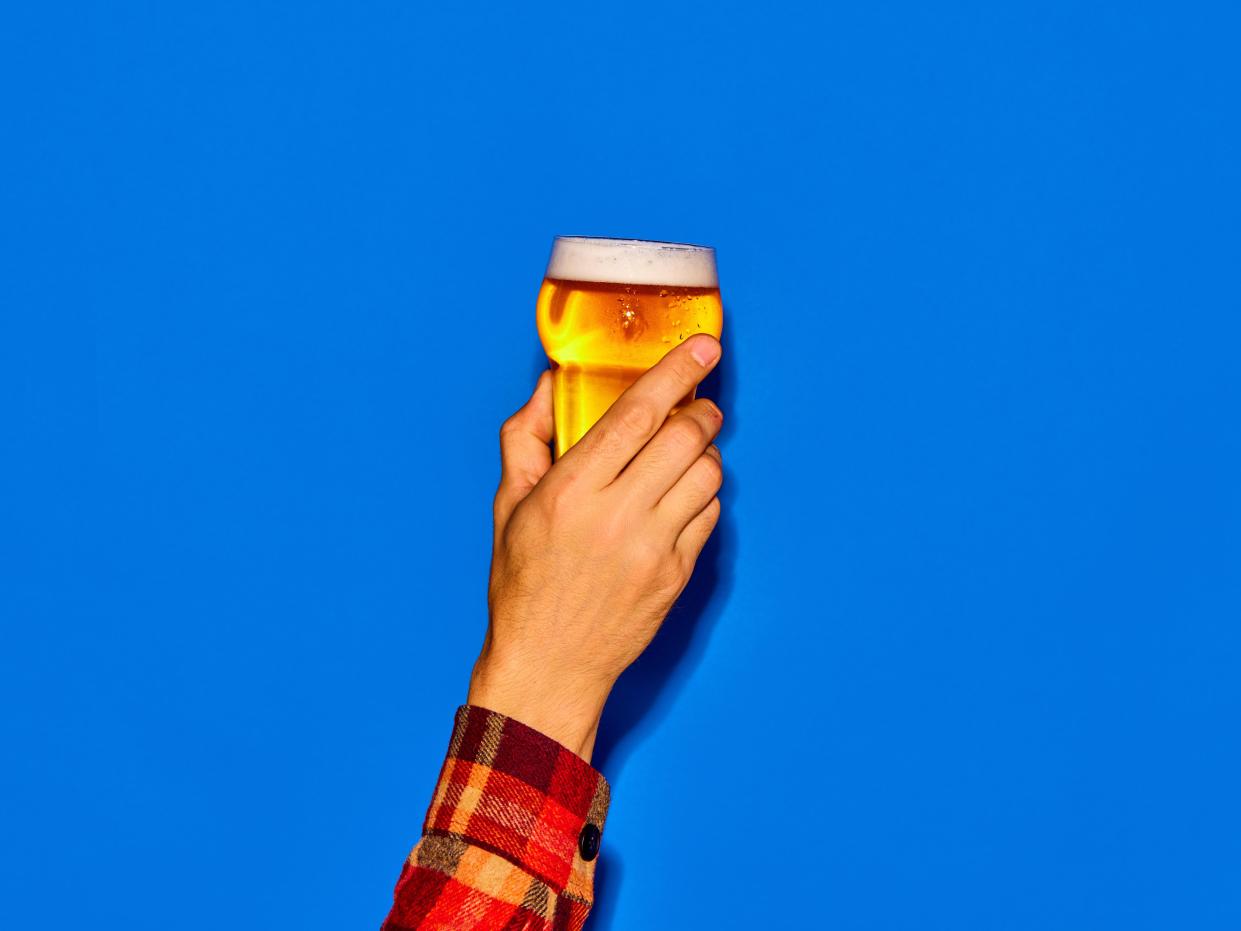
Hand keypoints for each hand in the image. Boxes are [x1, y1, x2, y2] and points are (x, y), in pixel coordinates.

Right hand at [467, 335, 723, 760]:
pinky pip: (711, 516)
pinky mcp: (677, 576)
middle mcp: (615, 516)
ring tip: (687, 453)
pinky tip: (681, 497)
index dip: (676, 372)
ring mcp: (652, 549)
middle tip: (698, 404)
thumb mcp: (509, 505)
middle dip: (701, 410)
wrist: (549, 664)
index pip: (636, 413)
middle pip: (684, 438)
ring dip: (706, 452)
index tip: (703, 347)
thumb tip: (550, 383)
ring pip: (707, 475)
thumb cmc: (524, 582)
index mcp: (570, 491)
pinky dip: (704, 496)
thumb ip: (526, 436)